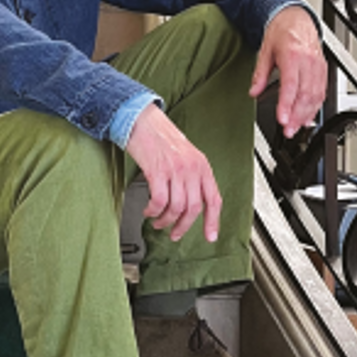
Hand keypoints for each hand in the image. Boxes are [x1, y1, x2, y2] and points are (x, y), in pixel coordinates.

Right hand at [126, 104, 221, 242]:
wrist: (142, 119)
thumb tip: (191, 203)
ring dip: (166, 221)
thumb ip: (192, 176)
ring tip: (158, 222)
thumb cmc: (160, 137)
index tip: (210, 236)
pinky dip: (153, 211)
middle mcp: (192, 168)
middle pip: (194, 208)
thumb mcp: (185, 155)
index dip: (213, 221)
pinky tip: (149, 211)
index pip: (214, 199)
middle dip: (183, 226)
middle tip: (175, 234)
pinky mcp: (157, 171)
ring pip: (176, 208)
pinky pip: (159, 201)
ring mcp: (175, 170)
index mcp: (202, 166)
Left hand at [249, 6, 326, 138]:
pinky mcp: (323, 70)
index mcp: (292, 55)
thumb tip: (254, 92)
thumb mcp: (265, 51)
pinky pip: (322, 91)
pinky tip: (307, 117)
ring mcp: (318, 66)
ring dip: (306, 114)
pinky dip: (315, 106)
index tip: (282, 119)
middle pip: (305, 94)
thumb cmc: (282, 32)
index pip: (291, 85)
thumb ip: (260, 74)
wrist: (297, 18)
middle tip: (287, 130)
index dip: (287, 104)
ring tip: (295, 127)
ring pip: (316, 95)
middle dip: (296, 116)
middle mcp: (308, 61)